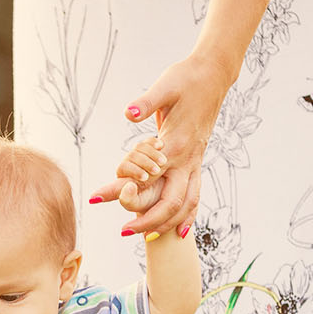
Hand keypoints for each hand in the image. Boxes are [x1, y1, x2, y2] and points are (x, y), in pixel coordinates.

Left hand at [90, 52, 233, 237]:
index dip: (122, 190)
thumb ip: (146, 102)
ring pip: (188, 203)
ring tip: (148, 239)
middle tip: (124, 231)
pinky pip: (196, 194)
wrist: (214, 74)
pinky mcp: (197, 160)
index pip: (146, 176)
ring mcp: (195, 161)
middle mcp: (187, 158)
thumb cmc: (186, 79)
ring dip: (168, 223)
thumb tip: (129, 112)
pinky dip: (188, 215)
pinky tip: (179, 231)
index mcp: (175, 144)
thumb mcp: (164, 87)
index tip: (98, 199)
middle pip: (171, 201)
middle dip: (148, 220)